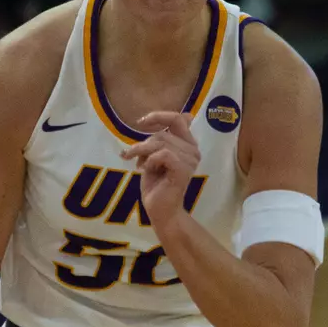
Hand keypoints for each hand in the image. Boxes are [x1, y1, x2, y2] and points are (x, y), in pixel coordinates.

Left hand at [120, 112, 200, 231]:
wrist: (160, 210)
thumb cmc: (156, 185)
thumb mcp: (155, 156)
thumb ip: (162, 138)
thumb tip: (183, 116)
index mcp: (188, 145)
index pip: (178, 119)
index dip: (158, 116)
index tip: (140, 122)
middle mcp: (193, 150)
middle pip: (162, 133)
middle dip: (143, 145)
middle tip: (134, 158)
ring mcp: (190, 160)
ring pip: (160, 142)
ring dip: (143, 153)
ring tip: (140, 166)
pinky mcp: (183, 169)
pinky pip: (162, 154)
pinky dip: (150, 161)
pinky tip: (147, 171)